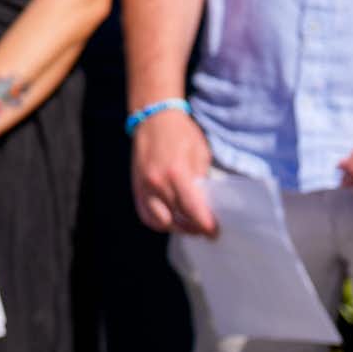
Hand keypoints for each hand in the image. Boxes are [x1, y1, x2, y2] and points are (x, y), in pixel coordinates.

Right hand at [131, 109, 217, 235]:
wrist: (153, 119)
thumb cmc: (181, 133)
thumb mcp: (200, 153)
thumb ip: (200, 180)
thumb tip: (204, 202)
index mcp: (177, 173)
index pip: (193, 210)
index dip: (205, 225)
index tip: (215, 232)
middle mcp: (157, 183)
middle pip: (177, 219)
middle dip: (193, 229)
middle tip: (205, 230)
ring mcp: (144, 187)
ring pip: (160, 222)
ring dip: (176, 228)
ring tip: (189, 226)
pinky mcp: (137, 188)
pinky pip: (146, 215)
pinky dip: (159, 223)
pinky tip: (171, 220)